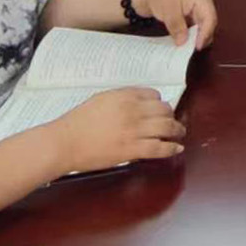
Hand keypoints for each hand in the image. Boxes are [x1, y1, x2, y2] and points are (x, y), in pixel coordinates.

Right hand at [46, 87, 184, 175]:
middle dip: (170, 115)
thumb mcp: (101, 99)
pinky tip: (177, 148)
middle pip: (164, 110)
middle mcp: (134, 111)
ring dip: (177, 130)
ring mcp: (135, 131)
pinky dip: (171, 148)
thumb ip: (121, 97)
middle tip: (172, 121)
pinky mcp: (132, 150)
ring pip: (166, 127)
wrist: (65, 143)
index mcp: (125, 96)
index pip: (153, 95)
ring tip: (180, 133)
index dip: (159, 102)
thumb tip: (138, 101)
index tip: (159, 108)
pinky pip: (159, 148)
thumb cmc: (78, 121)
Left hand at [128, 0, 216, 47]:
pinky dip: (188, 36)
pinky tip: (181, 43)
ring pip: (200, 28)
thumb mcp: (169, 10)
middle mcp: (201, 6)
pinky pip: (191, 29)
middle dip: (201, 38)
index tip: (196, 47)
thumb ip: (177, 26)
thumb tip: (183, 42)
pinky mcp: (186, 17)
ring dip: (194, 38)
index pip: (210, 19)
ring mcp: (194, 11)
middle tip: (191, 50)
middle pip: (207, 25)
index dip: (205, 34)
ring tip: (185, 49)